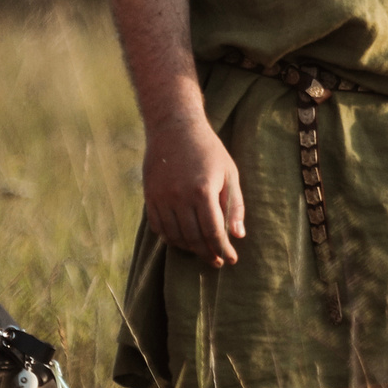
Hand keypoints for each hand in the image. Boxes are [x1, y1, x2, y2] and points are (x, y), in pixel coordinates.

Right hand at [142, 111, 243, 267]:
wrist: (174, 127)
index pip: (213, 232)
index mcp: (203, 191)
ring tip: (200, 250)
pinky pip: (158, 226)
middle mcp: (179, 197)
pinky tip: (182, 239)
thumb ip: (234, 205)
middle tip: (216, 260)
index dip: (223, 249)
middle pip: (193, 238)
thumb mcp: (229, 173)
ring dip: (188, 248)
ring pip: (174, 236)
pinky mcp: (149, 195)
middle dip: (207, 253)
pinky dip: (170, 237)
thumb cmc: (208, 149)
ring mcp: (161, 197)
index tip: (230, 259)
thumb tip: (237, 235)